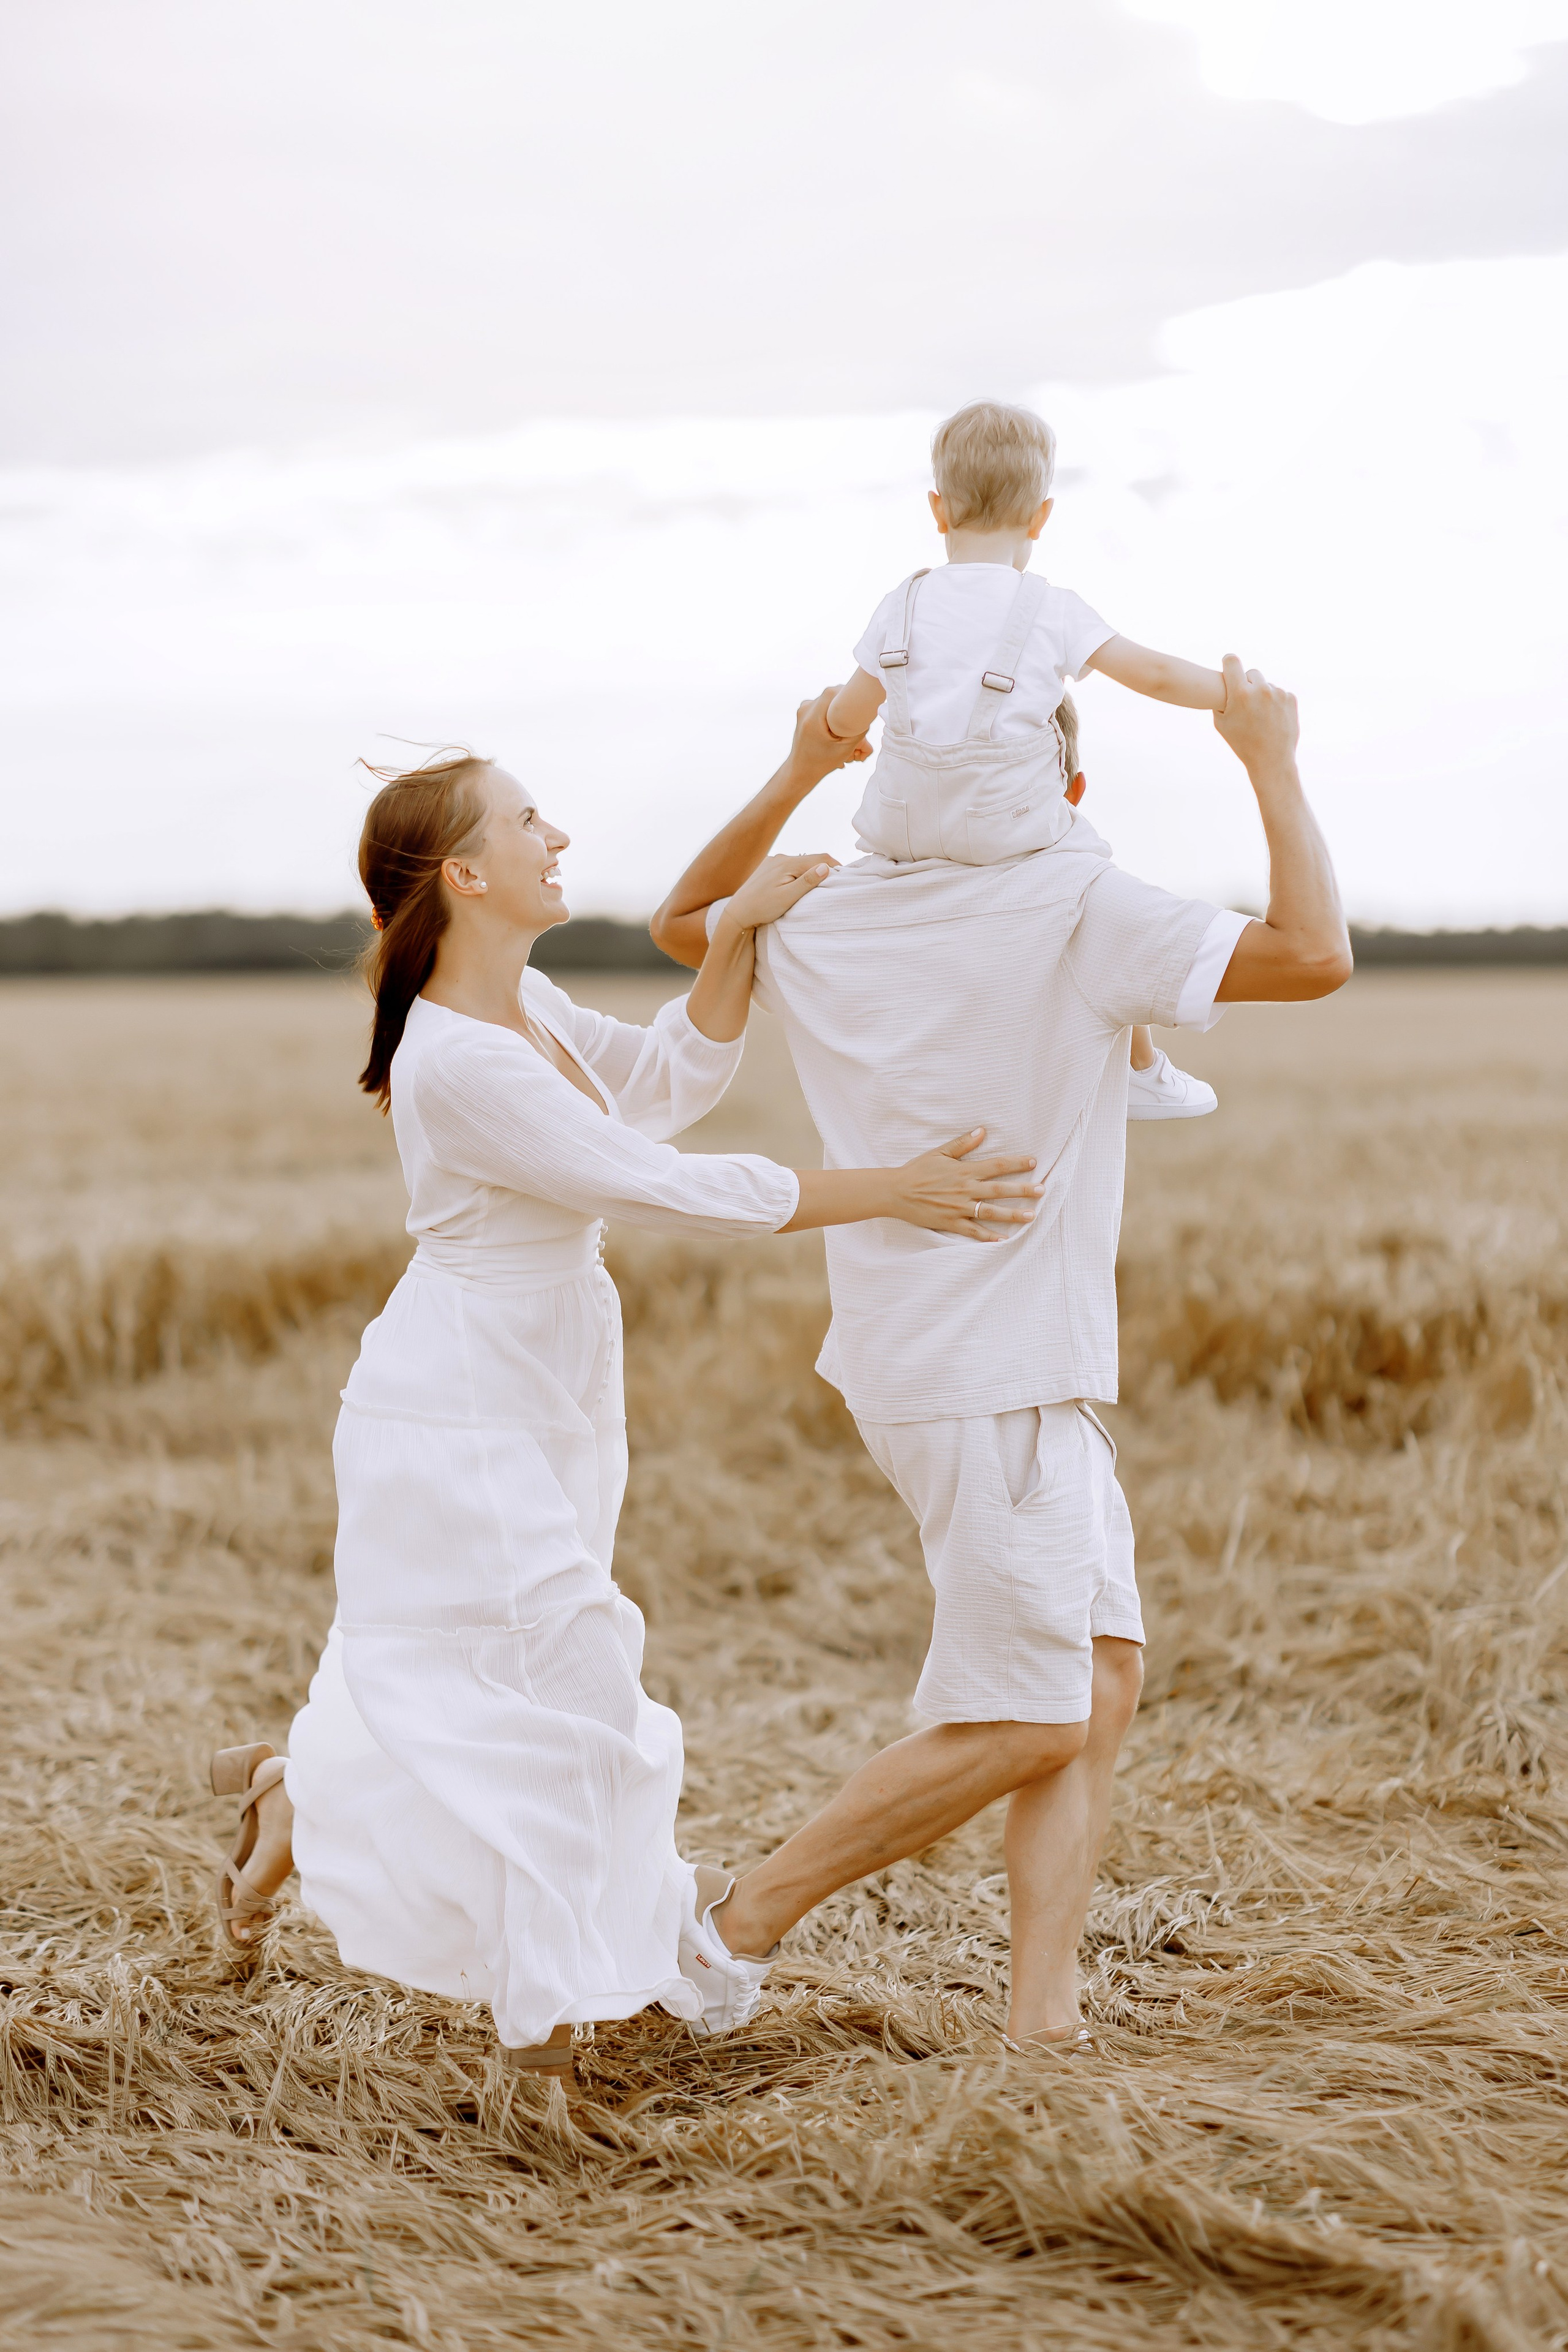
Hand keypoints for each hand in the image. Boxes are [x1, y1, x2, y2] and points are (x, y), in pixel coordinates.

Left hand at [720, 852, 838, 934]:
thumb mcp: (787, 898)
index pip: (820, 859)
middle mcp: (780, 858)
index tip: (846, 877)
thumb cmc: (761, 909)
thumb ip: (807, 882)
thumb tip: (826, 868)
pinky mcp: (767, 868)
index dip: (836, 866)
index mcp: (787, 863)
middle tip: (836, 883)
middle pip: (811, 859)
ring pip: (800, 863)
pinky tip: (799, 885)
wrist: (736, 914)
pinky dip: (799, 874)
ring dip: (811, 872)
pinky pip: (789, 867)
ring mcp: (772, 862)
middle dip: (825, 869)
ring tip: (819, 886)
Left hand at [788, 687, 873, 784]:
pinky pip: (823, 706)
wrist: (801, 770)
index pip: (833, 692)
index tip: (859, 703)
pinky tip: (836, 730)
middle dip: (846, 706)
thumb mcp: (845, 749)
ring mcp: (803, 709)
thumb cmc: (821, 763)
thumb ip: (859, 731)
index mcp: (812, 718)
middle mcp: (805, 709)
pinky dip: (832, 715)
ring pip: (829, 701)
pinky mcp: (805, 712)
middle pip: (832, 696)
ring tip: (843, 730)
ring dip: (839, 711)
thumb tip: (868, 715)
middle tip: (854, 721)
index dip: (849, 693)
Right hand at [886, 1128, 1042, 1241]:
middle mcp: (965, 1190)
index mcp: (964, 1171)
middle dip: (1023, 1190)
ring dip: (1013, 1214)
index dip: (1016, 1164)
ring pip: (991, 1212)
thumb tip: (982, 1131)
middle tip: (1042, 1191)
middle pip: (1000, 1190)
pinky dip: (988, 1237)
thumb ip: (963, 1144)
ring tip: (1032, 1216)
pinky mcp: (951, 1223)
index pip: (997, 1166)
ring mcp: (959, 1208)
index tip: (1033, 1162)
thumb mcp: (939, 1152)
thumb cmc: (917, 1170)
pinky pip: (973, 1232)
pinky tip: (1003, 1240)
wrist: (895, 1192)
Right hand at [1213, 656, 1298, 773]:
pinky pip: (1279, 692)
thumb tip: (1223, 681)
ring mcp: (1278, 693)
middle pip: (1251, 672)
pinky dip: (1275, 702)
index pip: (1232, 661)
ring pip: (1266, 684)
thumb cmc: (1242, 743)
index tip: (1228, 664)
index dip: (1229, 662)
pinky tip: (1272, 718)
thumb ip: (1220, 699)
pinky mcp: (1291, 698)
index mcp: (1240, 694)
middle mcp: (1260, 689)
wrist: (1271, 760)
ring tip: (1260, 715)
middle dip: (1248, 683)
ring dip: (1262, 694)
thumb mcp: (1221, 723)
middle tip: (1246, 701)